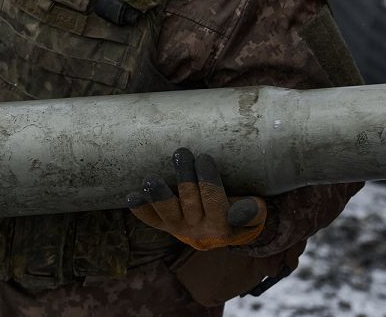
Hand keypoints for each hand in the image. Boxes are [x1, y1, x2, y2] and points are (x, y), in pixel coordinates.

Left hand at [126, 147, 266, 250]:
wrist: (224, 232)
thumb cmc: (240, 210)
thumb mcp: (254, 213)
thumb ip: (251, 211)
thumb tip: (240, 210)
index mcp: (222, 225)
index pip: (214, 200)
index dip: (208, 179)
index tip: (204, 157)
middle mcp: (198, 228)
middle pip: (189, 201)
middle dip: (184, 176)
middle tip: (181, 153)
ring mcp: (178, 227)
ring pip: (167, 212)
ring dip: (158, 195)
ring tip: (150, 179)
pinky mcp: (164, 225)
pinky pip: (151, 219)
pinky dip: (140, 209)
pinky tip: (131, 197)